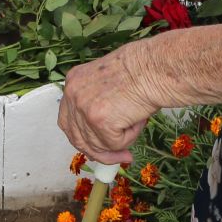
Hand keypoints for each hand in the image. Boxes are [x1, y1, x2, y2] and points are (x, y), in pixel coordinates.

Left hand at [58, 42, 160, 165]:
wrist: (154, 67)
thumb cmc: (140, 70)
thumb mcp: (107, 84)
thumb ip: (97, 104)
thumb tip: (101, 137)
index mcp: (73, 82)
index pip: (68, 121)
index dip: (84, 139)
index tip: (99, 148)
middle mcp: (73, 94)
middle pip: (78, 138)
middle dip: (100, 151)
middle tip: (121, 155)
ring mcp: (84, 108)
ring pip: (98, 144)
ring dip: (121, 140)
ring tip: (137, 120)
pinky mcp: (99, 122)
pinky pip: (115, 144)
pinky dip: (130, 137)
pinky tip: (138, 119)